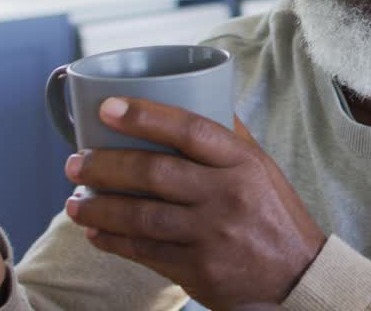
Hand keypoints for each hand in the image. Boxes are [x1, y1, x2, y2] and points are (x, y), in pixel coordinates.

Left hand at [63, 100, 325, 308]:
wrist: (297, 276)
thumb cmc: (274, 215)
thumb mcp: (262, 169)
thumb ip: (230, 138)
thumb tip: (197, 95)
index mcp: (244, 163)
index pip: (191, 129)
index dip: (145, 116)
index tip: (107, 109)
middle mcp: (228, 196)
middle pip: (155, 173)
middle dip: (105, 166)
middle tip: (76, 163)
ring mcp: (212, 235)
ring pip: (141, 217)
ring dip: (98, 208)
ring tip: (74, 202)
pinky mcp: (198, 270)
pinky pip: (143, 252)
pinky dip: (112, 241)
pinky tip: (95, 233)